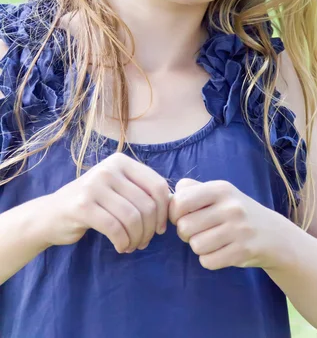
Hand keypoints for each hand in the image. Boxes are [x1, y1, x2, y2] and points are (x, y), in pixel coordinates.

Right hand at [42, 153, 170, 253]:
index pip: (157, 186)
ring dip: (137, 238)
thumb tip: (174, 203)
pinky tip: (121, 247)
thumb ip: (142, 191)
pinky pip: (115, 228)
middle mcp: (109, 169)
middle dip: (150, 229)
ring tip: (132, 245)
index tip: (161, 228)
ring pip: (133, 217)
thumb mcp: (119, 189)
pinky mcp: (83, 205)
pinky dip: (123, 242)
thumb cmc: (93, 204)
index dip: (164, 211)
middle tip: (144, 242)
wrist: (51, 214)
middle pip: (147, 204)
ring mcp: (94, 185)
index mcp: (121, 162)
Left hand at [169, 178, 284, 270]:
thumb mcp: (219, 193)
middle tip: (198, 231)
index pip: (180, 201)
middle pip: (184, 227)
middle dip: (186, 233)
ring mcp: (238, 230)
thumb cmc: (236, 211)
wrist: (273, 234)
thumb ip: (192, 189)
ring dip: (198, 247)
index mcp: (221, 189)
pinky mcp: (242, 252)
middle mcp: (230, 207)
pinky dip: (209, 260)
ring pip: (195, 246)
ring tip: (212, 240)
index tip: (182, 216)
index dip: (175, 213)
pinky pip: (207, 262)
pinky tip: (220, 251)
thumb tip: (167, 198)